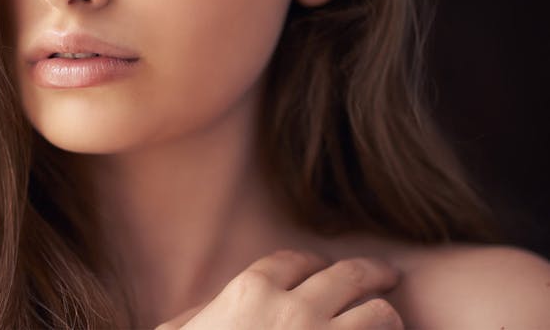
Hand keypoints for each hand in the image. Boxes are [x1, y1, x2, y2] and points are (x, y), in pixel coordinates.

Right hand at [155, 250, 402, 329]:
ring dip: (386, 317)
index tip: (321, 267)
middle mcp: (295, 310)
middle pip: (349, 276)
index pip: (295, 261)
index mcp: (251, 292)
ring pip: (380, 314)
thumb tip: (197, 316)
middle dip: (372, 272)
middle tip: (387, 275)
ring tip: (390, 321)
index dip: (311, 262)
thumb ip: (191, 320)